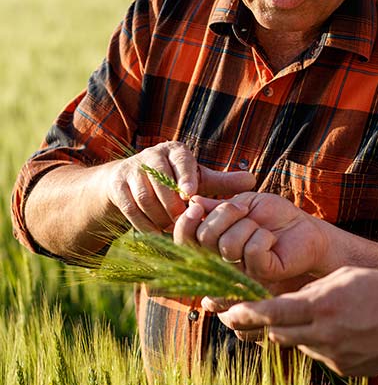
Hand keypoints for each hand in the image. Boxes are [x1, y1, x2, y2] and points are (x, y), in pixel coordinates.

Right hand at [106, 141, 255, 232]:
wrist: (131, 180)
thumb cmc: (175, 180)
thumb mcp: (198, 179)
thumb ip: (223, 182)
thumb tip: (253, 180)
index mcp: (175, 151)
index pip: (181, 160)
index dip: (185, 177)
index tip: (191, 194)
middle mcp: (152, 156)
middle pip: (160, 181)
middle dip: (172, 204)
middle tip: (184, 221)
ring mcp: (132, 170)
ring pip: (145, 197)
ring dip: (159, 216)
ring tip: (172, 228)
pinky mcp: (117, 186)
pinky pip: (130, 208)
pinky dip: (144, 223)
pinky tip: (156, 233)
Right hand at [173, 192, 329, 281]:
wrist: (305, 228)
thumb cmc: (274, 216)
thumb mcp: (244, 204)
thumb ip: (217, 207)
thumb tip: (192, 201)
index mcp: (213, 245)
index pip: (184, 241)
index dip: (185, 224)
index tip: (197, 207)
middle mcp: (221, 262)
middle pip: (204, 239)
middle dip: (225, 214)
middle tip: (244, 210)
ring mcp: (240, 272)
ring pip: (228, 245)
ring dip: (248, 225)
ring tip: (262, 228)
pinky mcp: (261, 276)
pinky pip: (251, 252)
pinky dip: (263, 237)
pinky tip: (271, 241)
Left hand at [223, 267, 377, 376]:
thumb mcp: (343, 278)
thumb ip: (312, 292)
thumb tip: (291, 305)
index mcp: (322, 306)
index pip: (273, 313)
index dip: (246, 314)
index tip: (227, 312)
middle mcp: (323, 334)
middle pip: (277, 333)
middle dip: (258, 325)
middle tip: (238, 317)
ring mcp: (333, 356)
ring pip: (299, 343)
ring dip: (296, 331)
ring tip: (317, 315)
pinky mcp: (344, 370)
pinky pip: (321, 355)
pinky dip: (321, 342)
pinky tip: (342, 329)